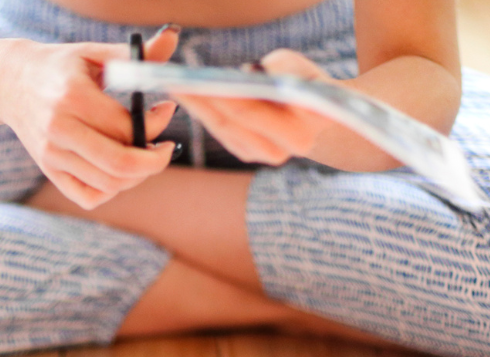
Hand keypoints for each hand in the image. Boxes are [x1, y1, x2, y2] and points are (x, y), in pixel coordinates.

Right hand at [0, 28, 180, 209]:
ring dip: (137, 175)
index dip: (157, 124)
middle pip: (120, 164)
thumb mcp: (93, 54)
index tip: (166, 110)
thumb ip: (135, 55)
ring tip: (144, 155)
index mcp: (73, 97)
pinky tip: (118, 170)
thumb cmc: (59, 67)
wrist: (10, 82)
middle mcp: (59, 130)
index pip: (127, 127)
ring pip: (109, 184)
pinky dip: (111, 190)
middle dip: (154, 161)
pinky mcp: (48, 171)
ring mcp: (51, 155)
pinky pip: (88, 196)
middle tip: (166, 149)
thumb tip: (171, 39)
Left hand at [173, 49, 335, 165]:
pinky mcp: (247, 153)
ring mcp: (262, 155)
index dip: (225, 95)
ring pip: (222, 128)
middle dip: (203, 100)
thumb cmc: (305, 81)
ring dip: (197, 106)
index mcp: (300, 132)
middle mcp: (282, 151)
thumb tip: (249, 72)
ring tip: (176, 84)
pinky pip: (220, 131)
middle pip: (232, 123)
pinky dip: (203, 111)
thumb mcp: (299, 67)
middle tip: (179, 81)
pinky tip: (187, 94)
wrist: (313, 108)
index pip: (252, 111)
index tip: (203, 80)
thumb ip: (282, 67)